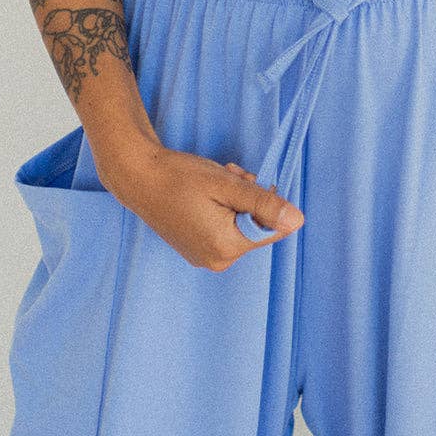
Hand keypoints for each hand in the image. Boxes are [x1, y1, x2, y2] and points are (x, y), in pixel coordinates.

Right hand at [101, 145, 302, 271]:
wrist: (138, 178)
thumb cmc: (179, 177)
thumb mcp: (226, 184)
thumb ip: (263, 204)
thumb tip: (297, 220)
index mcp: (226, 246)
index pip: (271, 229)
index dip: (264, 200)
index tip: (243, 180)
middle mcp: (217, 260)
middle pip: (255, 227)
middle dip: (248, 199)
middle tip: (227, 175)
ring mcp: (205, 258)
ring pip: (240, 226)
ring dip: (235, 202)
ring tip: (214, 182)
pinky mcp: (197, 251)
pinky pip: (224, 231)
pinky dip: (222, 211)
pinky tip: (206, 195)